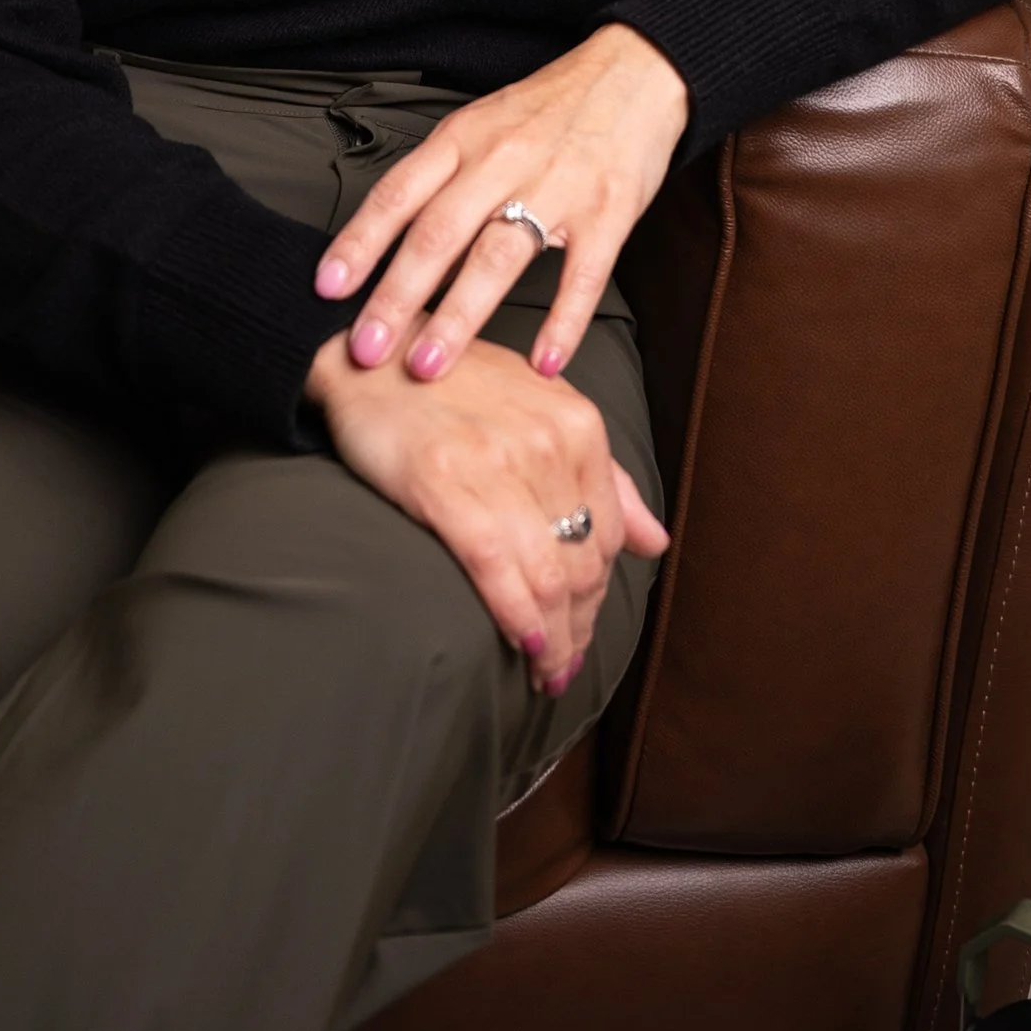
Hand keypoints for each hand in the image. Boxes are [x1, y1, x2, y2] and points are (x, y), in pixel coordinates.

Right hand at [308, 329, 668, 691]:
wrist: (373, 355)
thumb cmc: (458, 387)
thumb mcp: (543, 412)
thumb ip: (605, 478)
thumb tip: (656, 541)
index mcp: (578, 425)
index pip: (609, 534)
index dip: (601, 593)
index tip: (583, 627)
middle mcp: (547, 443)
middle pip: (582, 562)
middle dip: (580, 626)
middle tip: (566, 666)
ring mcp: (497, 463)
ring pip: (547, 575)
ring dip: (555, 639)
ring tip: (547, 674)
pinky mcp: (443, 483)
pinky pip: (496, 567)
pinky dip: (518, 616)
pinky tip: (524, 646)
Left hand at [317, 23, 689, 383]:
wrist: (636, 73)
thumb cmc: (550, 107)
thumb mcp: (481, 122)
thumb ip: (438, 177)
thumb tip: (384, 243)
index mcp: (463, 138)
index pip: (398, 193)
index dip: (359, 241)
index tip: (328, 288)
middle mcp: (503, 161)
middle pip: (438, 233)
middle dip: (396, 296)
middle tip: (367, 348)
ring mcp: (558, 187)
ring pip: (497, 257)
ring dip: (459, 316)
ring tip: (429, 364)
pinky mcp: (608, 212)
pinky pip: (583, 275)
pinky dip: (562, 322)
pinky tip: (542, 362)